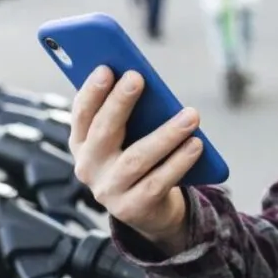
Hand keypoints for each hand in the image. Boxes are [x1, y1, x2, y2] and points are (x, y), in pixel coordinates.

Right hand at [70, 66, 202, 250]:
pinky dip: (179, 162)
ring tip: (191, 115)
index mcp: (81, 144)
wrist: (147, 209)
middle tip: (138, 78)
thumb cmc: (136, 159)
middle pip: (103, 132)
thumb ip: (127, 114)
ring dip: (166, 134)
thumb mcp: (125, 137)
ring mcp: (109, 191)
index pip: (81, 115)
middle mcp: (89, 168)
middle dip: (119, 103)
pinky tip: (196, 144)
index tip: (106, 68)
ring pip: (136, 159)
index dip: (91, 92)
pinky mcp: (133, 208)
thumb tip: (141, 81)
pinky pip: (158, 182)